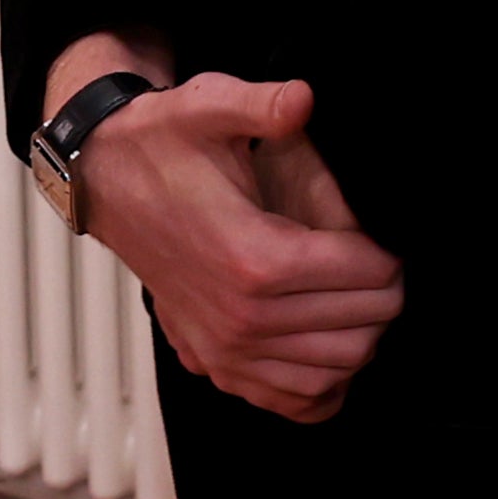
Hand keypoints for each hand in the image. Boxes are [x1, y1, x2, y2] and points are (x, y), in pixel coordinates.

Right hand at [78, 73, 402, 422]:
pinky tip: (328, 339)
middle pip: (361, 325)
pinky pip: (296, 401)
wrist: (107, 180)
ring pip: (337, 368)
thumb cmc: (163, 142)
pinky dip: (325, 379)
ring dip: (362, 332)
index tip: (387, 234)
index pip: (366, 275)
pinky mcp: (216, 366)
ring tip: (360, 292)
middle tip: (382, 261)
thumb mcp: (209, 107)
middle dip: (385, 292)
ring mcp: (227, 351)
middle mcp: (242, 318)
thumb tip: (305, 97)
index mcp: (255, 257)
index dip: (390, 254)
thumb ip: (263, 105)